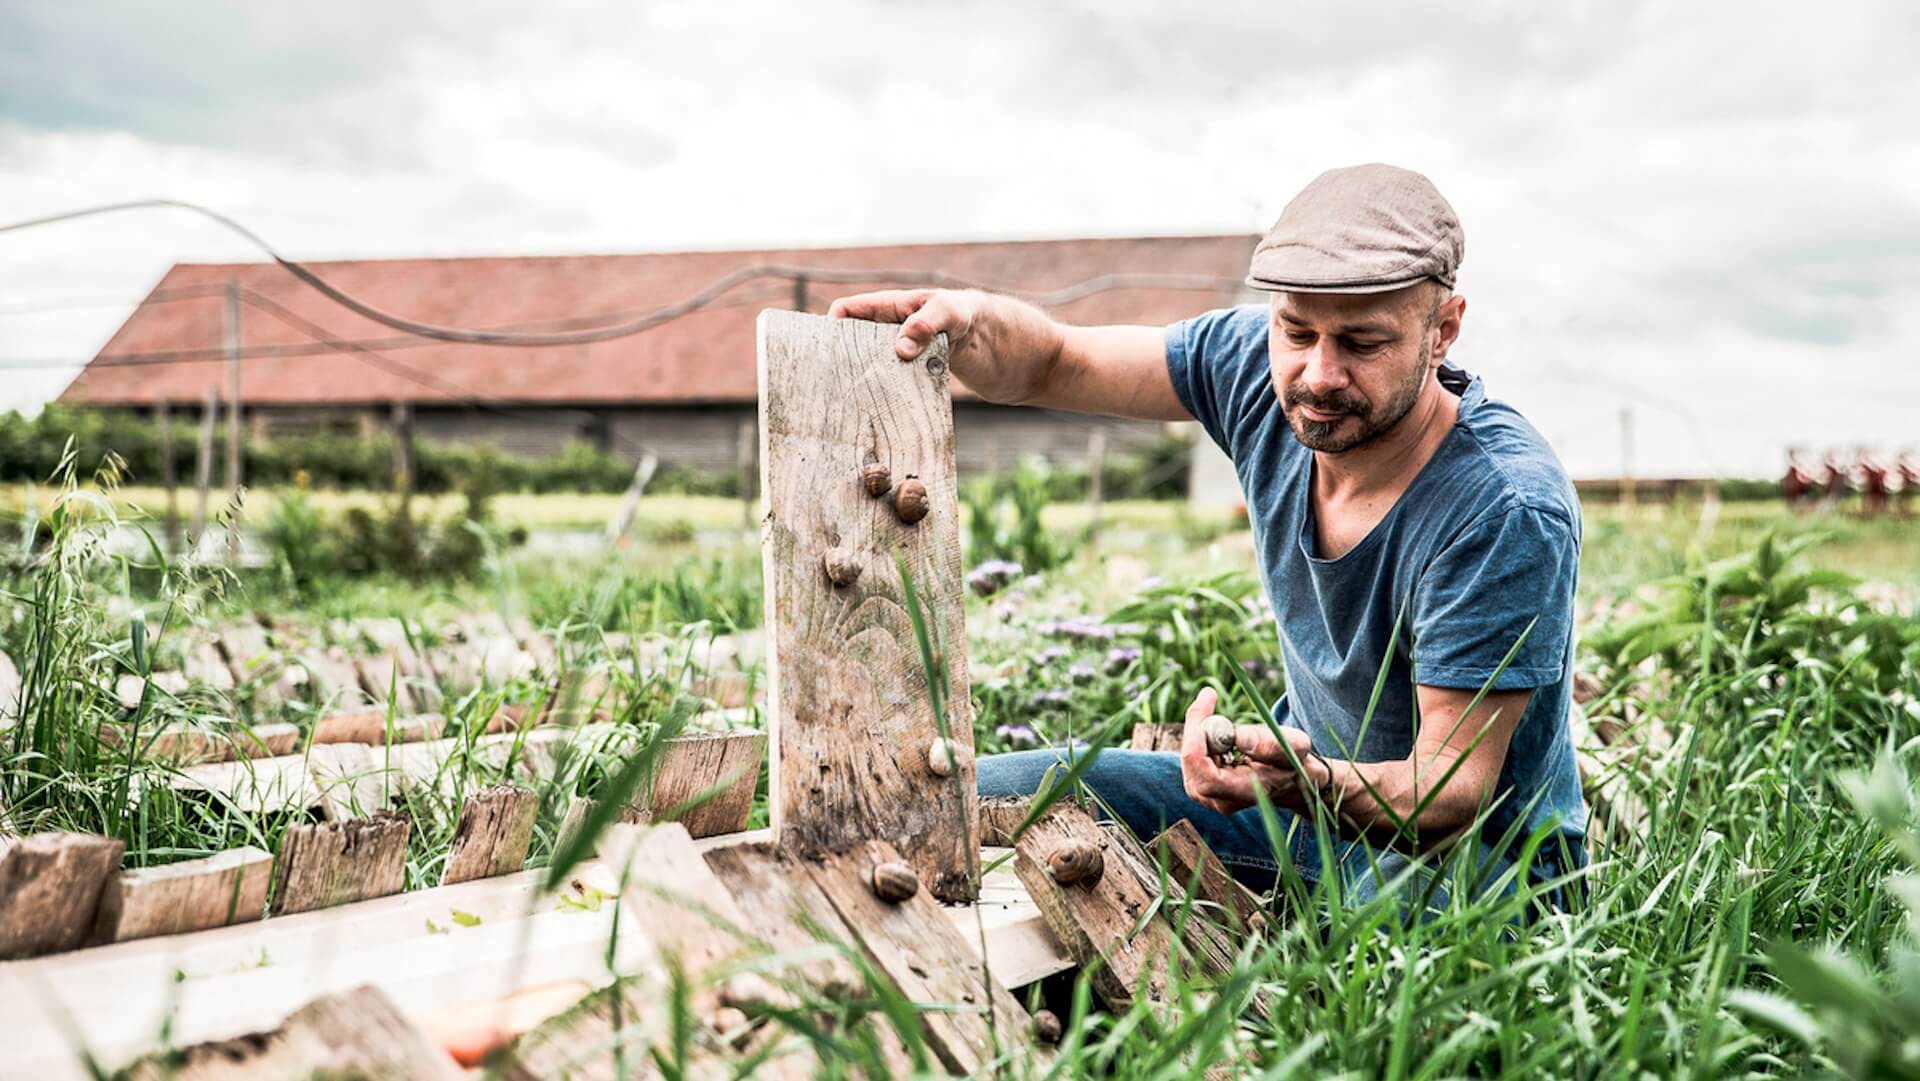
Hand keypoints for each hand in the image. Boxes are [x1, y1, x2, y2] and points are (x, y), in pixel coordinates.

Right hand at [826, 288, 1057, 404]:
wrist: (1040, 363)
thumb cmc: (1007, 325)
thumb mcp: (968, 315)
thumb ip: (933, 322)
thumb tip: (897, 347)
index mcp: (909, 305)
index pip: (856, 310)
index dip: (832, 325)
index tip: (814, 350)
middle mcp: (909, 330)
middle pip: (861, 342)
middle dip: (841, 357)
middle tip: (823, 387)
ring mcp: (920, 357)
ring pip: (880, 367)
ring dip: (864, 382)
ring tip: (844, 407)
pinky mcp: (933, 382)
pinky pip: (901, 387)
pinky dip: (888, 398)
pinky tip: (879, 417)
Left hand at [1179, 688, 1327, 815]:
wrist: (1293, 780)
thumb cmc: (1296, 761)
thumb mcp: (1296, 747)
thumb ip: (1272, 745)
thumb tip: (1239, 737)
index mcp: (1245, 793)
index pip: (1207, 778)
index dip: (1198, 745)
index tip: (1206, 707)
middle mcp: (1221, 801)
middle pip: (1191, 765)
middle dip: (1196, 727)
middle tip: (1209, 698)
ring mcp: (1209, 796)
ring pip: (1189, 758)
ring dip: (1200, 730)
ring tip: (1229, 725)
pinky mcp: (1201, 785)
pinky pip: (1191, 756)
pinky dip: (1200, 735)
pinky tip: (1222, 735)